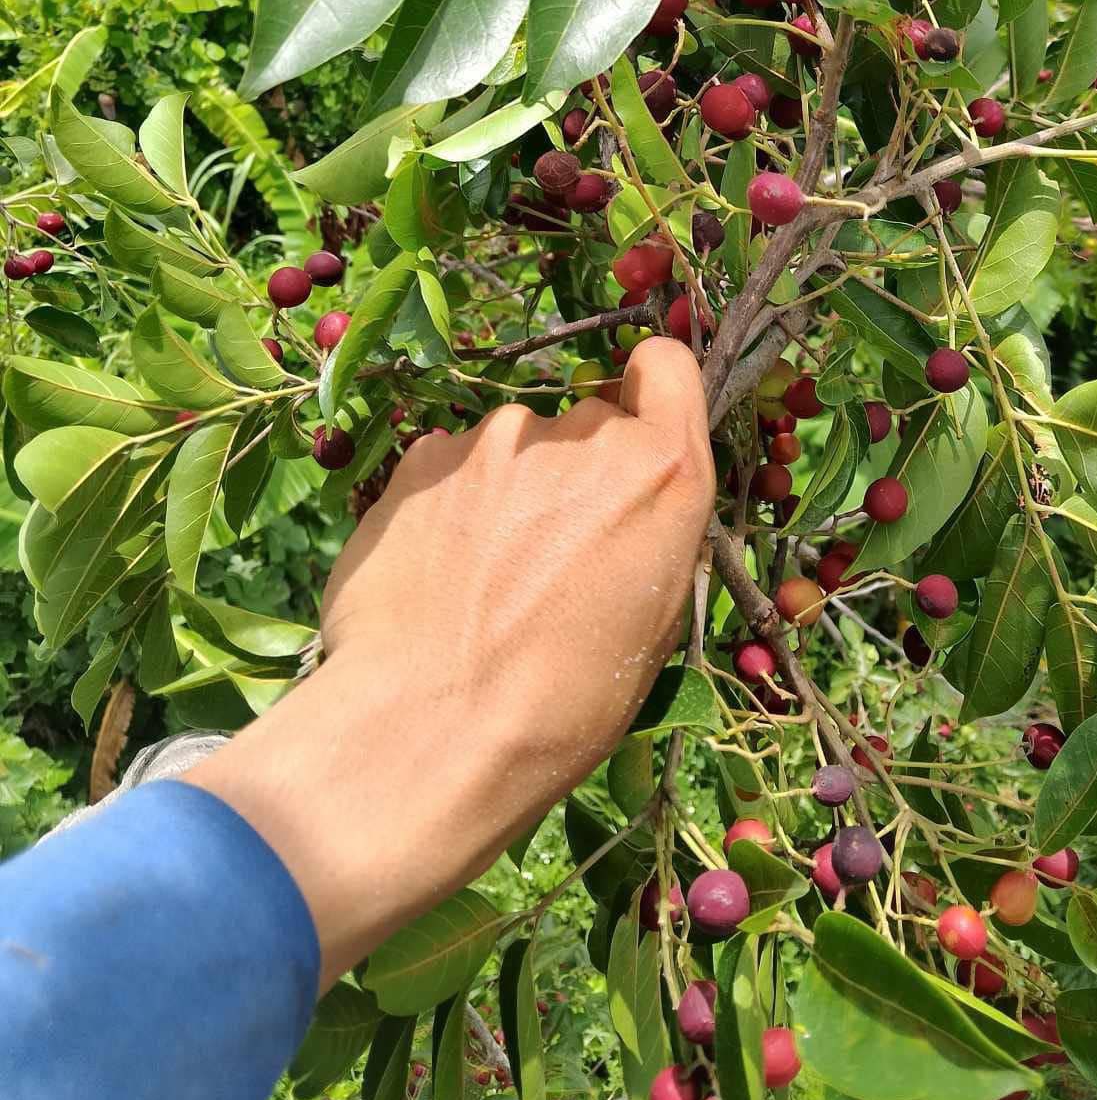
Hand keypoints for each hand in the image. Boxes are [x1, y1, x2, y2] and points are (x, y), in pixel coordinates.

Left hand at [188, 337, 711, 983]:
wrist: (428, 733)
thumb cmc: (565, 706)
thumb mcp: (655, 628)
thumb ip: (650, 532)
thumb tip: (628, 511)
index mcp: (662, 470)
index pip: (668, 366)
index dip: (649, 395)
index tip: (634, 436)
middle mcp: (585, 433)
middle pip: (590, 422)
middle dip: (576, 474)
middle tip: (548, 556)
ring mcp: (497, 437)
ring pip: (516, 448)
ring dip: (509, 491)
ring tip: (483, 578)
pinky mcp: (424, 458)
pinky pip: (452, 466)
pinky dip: (451, 505)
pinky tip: (436, 574)